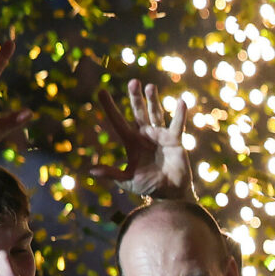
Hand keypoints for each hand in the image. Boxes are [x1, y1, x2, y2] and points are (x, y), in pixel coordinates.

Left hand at [95, 79, 192, 200]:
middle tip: (133, 82)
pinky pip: (177, 125)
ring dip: (153, 100)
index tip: (101, 91)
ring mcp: (161, 136)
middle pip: (138, 112)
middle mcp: (145, 135)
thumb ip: (112, 174)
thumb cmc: (148, 186)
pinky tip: (181, 101)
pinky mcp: (175, 141)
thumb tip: (93, 171)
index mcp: (132, 142)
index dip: (110, 108)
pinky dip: (180, 114)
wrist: (170, 193)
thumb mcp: (127, 180)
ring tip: (149, 87)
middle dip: (135, 98)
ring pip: (156, 114)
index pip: (118, 122)